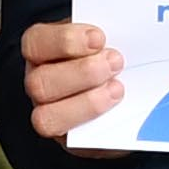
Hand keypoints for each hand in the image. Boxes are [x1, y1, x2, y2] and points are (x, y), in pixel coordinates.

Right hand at [16, 16, 127, 143]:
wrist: (131, 93)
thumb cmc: (113, 56)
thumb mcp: (111, 36)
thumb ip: (113, 30)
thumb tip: (132, 31)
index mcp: (44, 49)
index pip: (35, 42)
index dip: (64, 40)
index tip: (99, 38)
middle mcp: (39, 81)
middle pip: (40, 82)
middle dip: (82, 73)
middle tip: (116, 63)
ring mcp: (48, 111)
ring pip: (46, 116)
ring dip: (87, 102)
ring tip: (117, 88)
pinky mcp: (65, 136)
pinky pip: (68, 138)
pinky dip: (93, 121)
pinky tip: (116, 109)